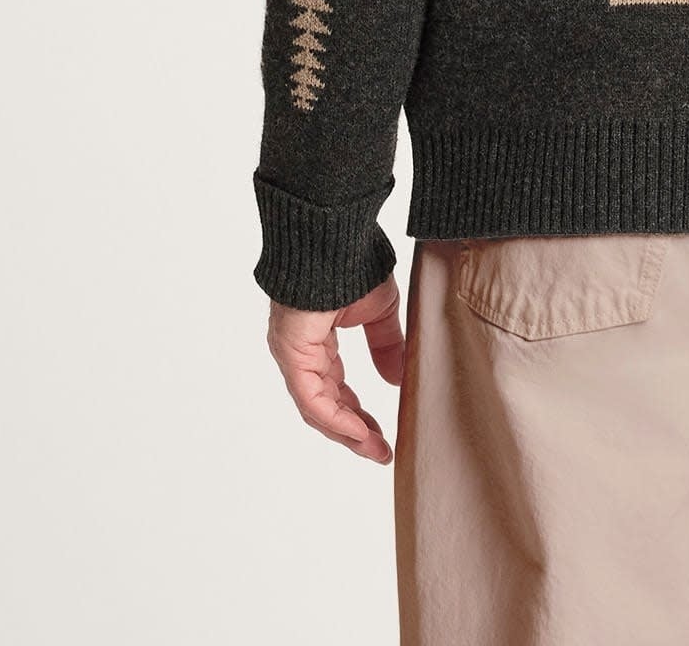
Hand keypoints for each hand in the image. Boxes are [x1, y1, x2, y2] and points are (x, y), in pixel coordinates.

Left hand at [267, 274, 405, 462]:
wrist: (336, 236)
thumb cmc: (353, 262)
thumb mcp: (379, 311)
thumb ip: (386, 345)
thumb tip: (396, 380)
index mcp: (317, 341)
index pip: (334, 390)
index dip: (358, 415)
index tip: (383, 435)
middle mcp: (301, 353)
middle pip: (325, 405)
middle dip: (354, 431)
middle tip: (381, 451)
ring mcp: (293, 355)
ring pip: (317, 408)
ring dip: (347, 432)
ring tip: (376, 449)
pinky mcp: (292, 353)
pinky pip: (311, 398)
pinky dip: (336, 418)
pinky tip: (360, 432)